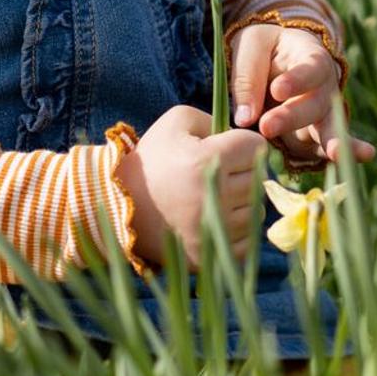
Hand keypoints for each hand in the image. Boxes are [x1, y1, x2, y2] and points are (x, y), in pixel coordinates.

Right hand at [113, 105, 269, 271]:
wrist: (118, 205)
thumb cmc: (152, 158)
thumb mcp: (177, 121)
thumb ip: (216, 119)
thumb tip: (245, 140)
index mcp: (207, 161)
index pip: (256, 147)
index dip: (244, 144)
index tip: (229, 149)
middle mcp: (212, 197)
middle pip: (259, 180)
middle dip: (244, 172)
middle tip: (220, 174)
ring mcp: (209, 230)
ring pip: (255, 211)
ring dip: (242, 203)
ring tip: (216, 197)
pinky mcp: (204, 256)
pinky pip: (244, 242)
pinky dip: (236, 232)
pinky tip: (216, 220)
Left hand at [228, 23, 376, 166]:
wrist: (272, 60)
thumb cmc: (263, 48)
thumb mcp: (251, 47)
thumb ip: (247, 78)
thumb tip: (245, 118)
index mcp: (311, 57)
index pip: (309, 68)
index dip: (296, 80)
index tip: (277, 90)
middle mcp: (325, 87)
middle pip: (316, 103)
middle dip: (292, 116)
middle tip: (267, 126)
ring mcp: (325, 114)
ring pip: (329, 128)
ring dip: (331, 141)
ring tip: (337, 152)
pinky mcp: (316, 137)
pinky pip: (328, 148)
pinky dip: (345, 155)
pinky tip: (364, 157)